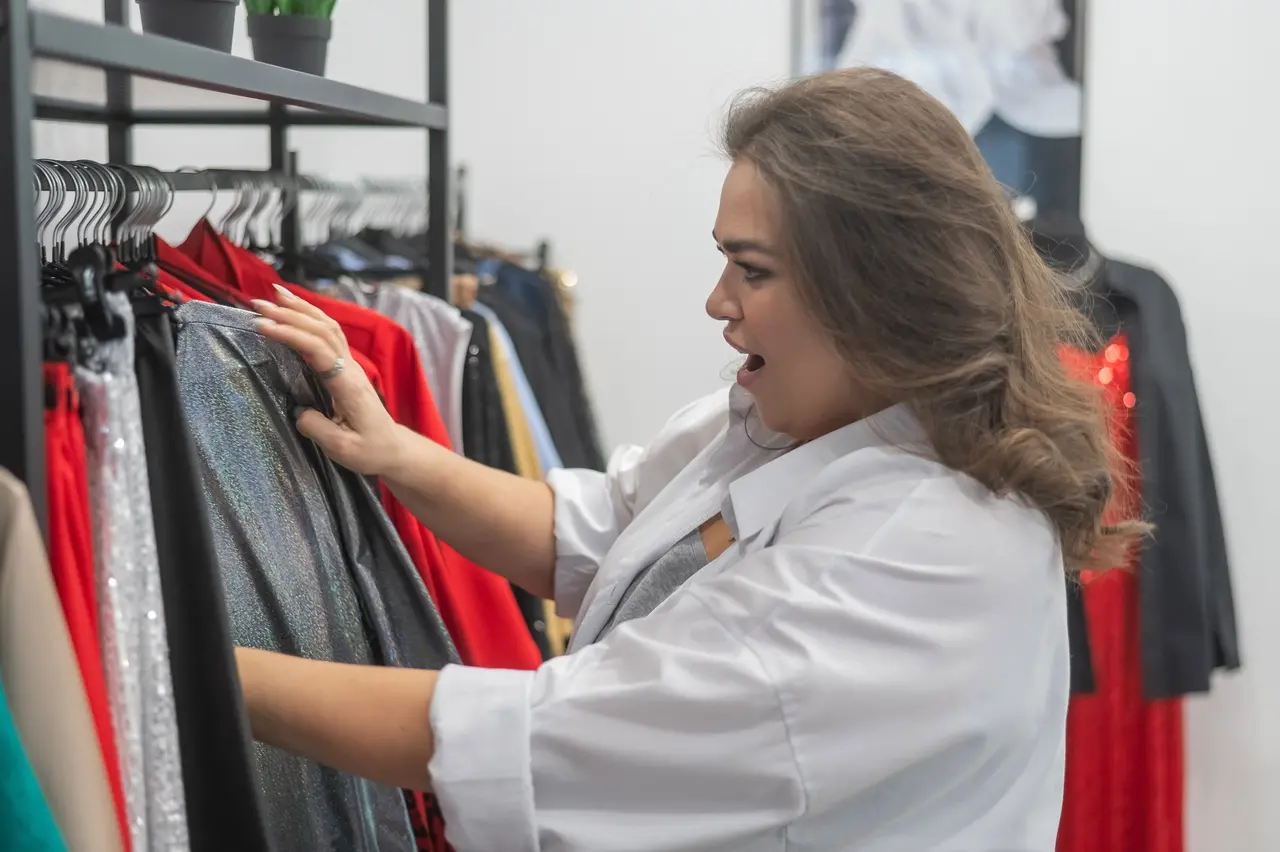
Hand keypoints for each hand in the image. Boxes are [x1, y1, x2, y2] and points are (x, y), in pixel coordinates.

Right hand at [252, 284, 404, 476]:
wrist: (393, 449)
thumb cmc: (370, 450)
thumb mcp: (342, 449)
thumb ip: (316, 428)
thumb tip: (297, 411)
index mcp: (348, 385)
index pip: (318, 350)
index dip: (291, 335)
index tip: (263, 327)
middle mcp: (350, 368)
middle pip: (322, 330)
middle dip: (290, 314)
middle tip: (257, 305)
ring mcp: (350, 365)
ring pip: (327, 327)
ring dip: (301, 309)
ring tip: (274, 295)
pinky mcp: (346, 367)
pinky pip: (329, 335)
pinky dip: (310, 317)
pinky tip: (295, 310)